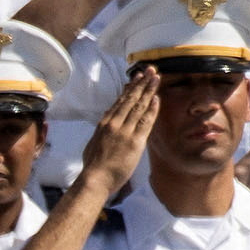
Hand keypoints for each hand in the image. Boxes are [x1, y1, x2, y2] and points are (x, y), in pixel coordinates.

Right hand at [77, 68, 159, 194]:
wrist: (94, 179)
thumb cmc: (93, 167)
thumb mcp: (94, 144)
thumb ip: (102, 132)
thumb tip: (105, 125)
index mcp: (104, 124)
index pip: (119, 101)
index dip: (130, 88)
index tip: (136, 78)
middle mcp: (115, 123)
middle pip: (131, 99)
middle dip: (141, 83)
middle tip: (150, 70)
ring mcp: (125, 131)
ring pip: (139, 106)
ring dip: (149, 90)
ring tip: (156, 78)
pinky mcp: (135, 141)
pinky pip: (146, 121)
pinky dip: (152, 108)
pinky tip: (156, 98)